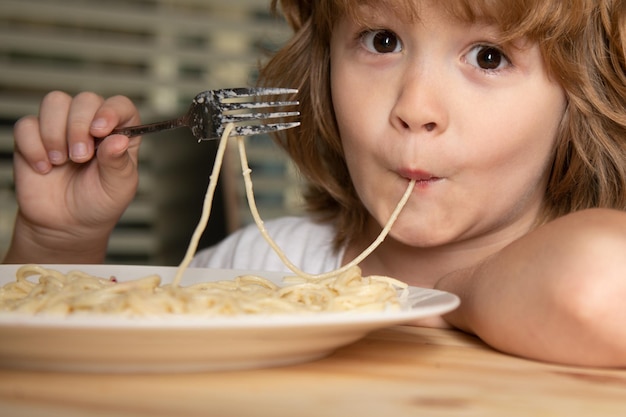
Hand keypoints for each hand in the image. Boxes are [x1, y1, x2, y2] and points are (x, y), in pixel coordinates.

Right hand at [5, 91, 141, 262]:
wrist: (66, 225)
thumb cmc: (99, 203)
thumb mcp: (118, 187)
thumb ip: (118, 163)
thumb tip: (119, 140)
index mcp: (119, 132)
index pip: (120, 105)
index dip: (111, 111)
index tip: (100, 130)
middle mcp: (91, 124)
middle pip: (85, 100)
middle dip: (79, 126)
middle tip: (80, 157)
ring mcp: (61, 127)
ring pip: (55, 102)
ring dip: (55, 132)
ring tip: (62, 161)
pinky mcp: (34, 137)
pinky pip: (26, 124)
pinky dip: (34, 146)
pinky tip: (45, 167)